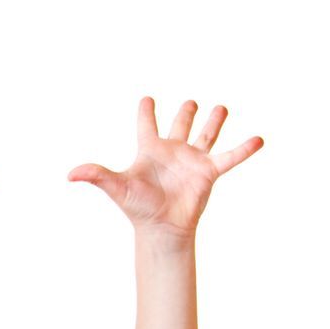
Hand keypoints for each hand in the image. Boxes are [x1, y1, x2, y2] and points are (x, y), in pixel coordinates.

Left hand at [69, 98, 261, 234]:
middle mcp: (173, 152)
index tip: (146, 100)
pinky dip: (244, 149)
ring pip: (206, 135)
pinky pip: (230, 157)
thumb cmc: (138, 208)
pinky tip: (258, 139)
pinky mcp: (209, 172)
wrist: (161, 228)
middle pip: (180, 125)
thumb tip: (70, 173)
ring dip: (214, 121)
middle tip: (190, 103)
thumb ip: (96, 175)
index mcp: (150, 151)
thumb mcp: (117, 186)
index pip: (146, 126)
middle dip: (185, 113)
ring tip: (220, 108)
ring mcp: (192, 160)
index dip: (146, 113)